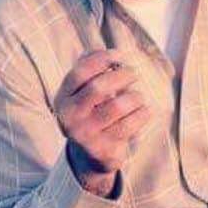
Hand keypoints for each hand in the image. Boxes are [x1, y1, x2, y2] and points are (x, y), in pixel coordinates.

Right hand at [55, 49, 150, 174]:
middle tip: (134, 73)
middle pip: (99, 88)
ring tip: (138, 96)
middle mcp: (70, 117)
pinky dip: (143, 113)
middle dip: (122, 75)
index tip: (119, 55)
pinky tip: (145, 110)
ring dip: (134, 96)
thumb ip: (89, 68)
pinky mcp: (103, 149)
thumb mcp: (83, 92)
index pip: (80, 73)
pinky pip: (130, 124)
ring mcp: (86, 135)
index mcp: (62, 99)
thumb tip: (106, 51)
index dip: (101, 59)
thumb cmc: (91, 113)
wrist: (90, 156)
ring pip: (117, 106)